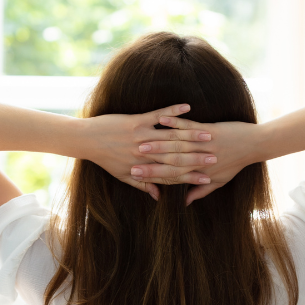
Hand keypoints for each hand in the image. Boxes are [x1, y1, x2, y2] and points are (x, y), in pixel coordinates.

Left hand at [82, 105, 216, 199]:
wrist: (88, 140)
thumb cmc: (106, 159)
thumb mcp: (124, 176)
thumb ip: (143, 186)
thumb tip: (158, 197)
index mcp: (144, 167)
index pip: (173, 174)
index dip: (191, 176)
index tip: (207, 177)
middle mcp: (146, 153)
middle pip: (177, 156)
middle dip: (198, 156)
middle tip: (217, 157)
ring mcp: (142, 135)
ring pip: (171, 136)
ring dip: (191, 134)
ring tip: (210, 133)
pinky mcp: (137, 120)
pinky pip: (159, 115)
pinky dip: (173, 111)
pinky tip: (187, 107)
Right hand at [133, 117, 265, 203]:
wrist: (254, 145)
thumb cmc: (235, 163)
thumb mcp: (219, 181)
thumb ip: (200, 191)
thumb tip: (186, 202)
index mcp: (199, 172)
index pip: (171, 176)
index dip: (152, 176)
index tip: (135, 176)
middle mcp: (199, 159)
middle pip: (169, 160)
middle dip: (148, 160)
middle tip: (130, 159)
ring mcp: (203, 144)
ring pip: (176, 143)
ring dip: (157, 140)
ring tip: (139, 139)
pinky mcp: (209, 129)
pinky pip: (188, 125)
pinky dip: (174, 121)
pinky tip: (160, 119)